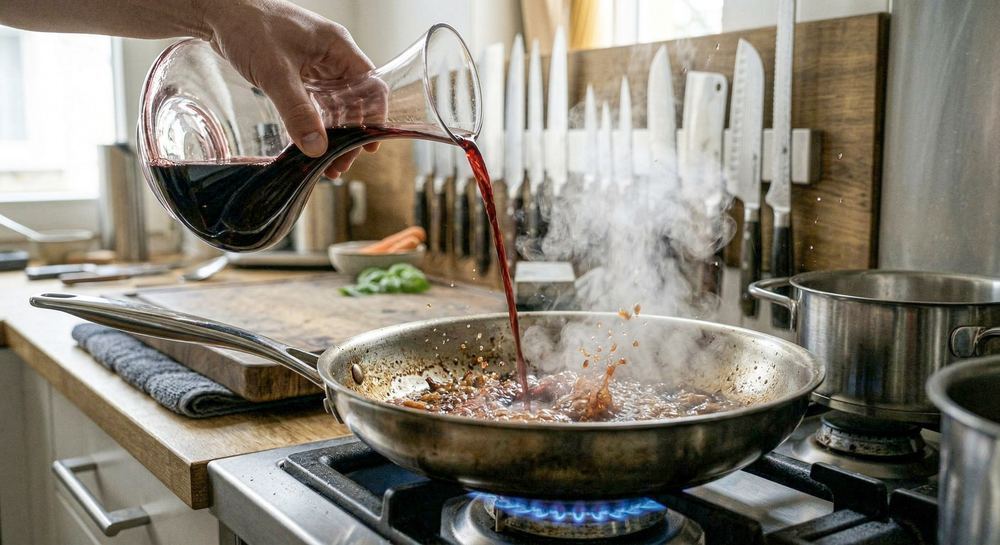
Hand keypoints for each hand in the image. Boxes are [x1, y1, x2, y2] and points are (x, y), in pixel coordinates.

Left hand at [203, 0, 379, 177]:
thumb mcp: (276, 73)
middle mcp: (332, 56)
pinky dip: (314, 123)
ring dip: (333, 133)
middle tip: (340, 164)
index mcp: (338, 47)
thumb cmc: (249, 27)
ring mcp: (315, 64)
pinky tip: (310, 143)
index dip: (374, 117)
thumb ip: (297, 112)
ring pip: (334, 104)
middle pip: (354, 101)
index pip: (371, 86)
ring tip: (327, 163)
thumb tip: (316, 148)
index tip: (367, 147)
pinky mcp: (298, 72)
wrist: (218, 12)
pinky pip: (315, 102)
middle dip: (350, 134)